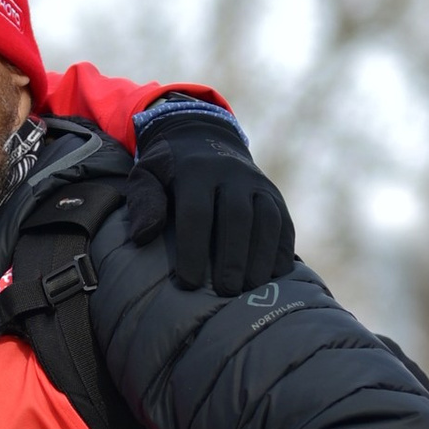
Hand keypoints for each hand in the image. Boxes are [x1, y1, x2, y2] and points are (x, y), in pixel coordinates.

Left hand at [128, 101, 295, 294]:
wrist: (202, 137)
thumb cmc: (168, 170)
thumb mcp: (146, 177)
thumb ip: (144, 203)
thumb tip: (143, 237)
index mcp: (195, 170)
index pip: (197, 212)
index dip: (193, 250)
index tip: (188, 283)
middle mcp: (231, 173)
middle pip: (237, 217)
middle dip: (233, 257)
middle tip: (226, 291)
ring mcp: (257, 182)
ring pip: (267, 219)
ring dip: (261, 256)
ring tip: (251, 287)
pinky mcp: (274, 194)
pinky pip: (284, 222)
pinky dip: (282, 249)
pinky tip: (274, 275)